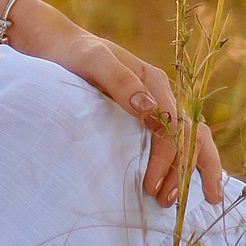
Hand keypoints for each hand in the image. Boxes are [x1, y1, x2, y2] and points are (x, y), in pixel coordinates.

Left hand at [5, 0, 224, 208]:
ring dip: (183, 170)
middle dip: (187, 170)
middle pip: (189, 136)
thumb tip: (148, 108)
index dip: (166, 159)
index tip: (150, 186)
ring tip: (170, 198)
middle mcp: (159, 94)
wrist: (55, 45)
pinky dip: (176, 161)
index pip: (172, 128)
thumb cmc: (73, 52)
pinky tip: (173, 181)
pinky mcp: (140, 113)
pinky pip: (167, 139)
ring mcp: (152, 104)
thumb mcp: (92, 60)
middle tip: (169, 200)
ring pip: (185, 140)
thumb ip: (118, 80)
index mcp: (153, 81)